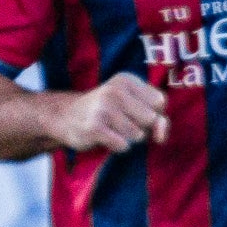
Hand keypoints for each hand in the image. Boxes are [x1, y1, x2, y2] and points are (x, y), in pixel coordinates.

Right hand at [47, 73, 168, 153]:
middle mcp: (115, 91)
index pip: (160, 102)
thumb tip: (161, 136)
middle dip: (140, 126)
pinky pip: (123, 145)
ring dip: (127, 138)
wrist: (64, 117)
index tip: (131, 110)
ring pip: (138, 134)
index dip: (151, 112)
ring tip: (110, 129)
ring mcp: (103, 109)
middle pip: (150, 119)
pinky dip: (117, 146)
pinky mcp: (94, 128)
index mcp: (127, 80)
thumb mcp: (133, 106)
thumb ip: (158, 119)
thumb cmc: (106, 112)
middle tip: (119, 121)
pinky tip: (104, 138)